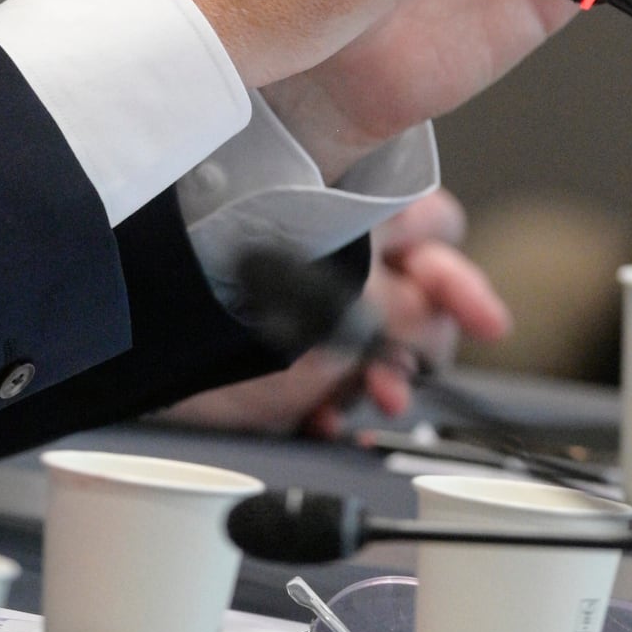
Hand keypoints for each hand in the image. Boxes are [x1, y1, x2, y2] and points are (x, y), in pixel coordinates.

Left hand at [162, 188, 509, 436]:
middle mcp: (335, 245)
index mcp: (350, 211)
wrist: (147, 343)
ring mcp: (311, 297)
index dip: (459, 273)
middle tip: (410, 372)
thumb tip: (448, 313)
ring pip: (383, 338)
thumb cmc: (230, 300)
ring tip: (372, 400)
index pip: (435, 227)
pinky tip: (329, 421)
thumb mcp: (341, 305)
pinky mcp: (287, 346)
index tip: (484, 321)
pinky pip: (338, 374)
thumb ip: (407, 304)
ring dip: (387, 375)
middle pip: (417, 289)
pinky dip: (342, 400)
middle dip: (424, 336)